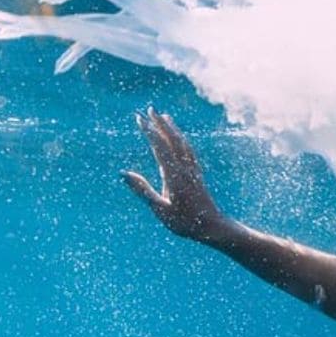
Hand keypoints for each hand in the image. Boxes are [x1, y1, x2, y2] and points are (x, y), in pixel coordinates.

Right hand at [123, 107, 228, 242]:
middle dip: (160, 124)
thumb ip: (142, 190)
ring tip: (165, 116)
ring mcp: (193, 170)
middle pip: (172, 140)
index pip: (159, 147)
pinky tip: (180, 138)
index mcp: (174, 175)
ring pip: (183, 143)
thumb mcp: (159, 209)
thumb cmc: (184, 222)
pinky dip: (183, 140)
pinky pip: (190, 151)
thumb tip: (123, 173)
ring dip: (172, 129)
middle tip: (149, 109)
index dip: (149, 131)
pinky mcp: (198, 174)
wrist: (212, 227)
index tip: (138, 118)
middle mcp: (185, 169)